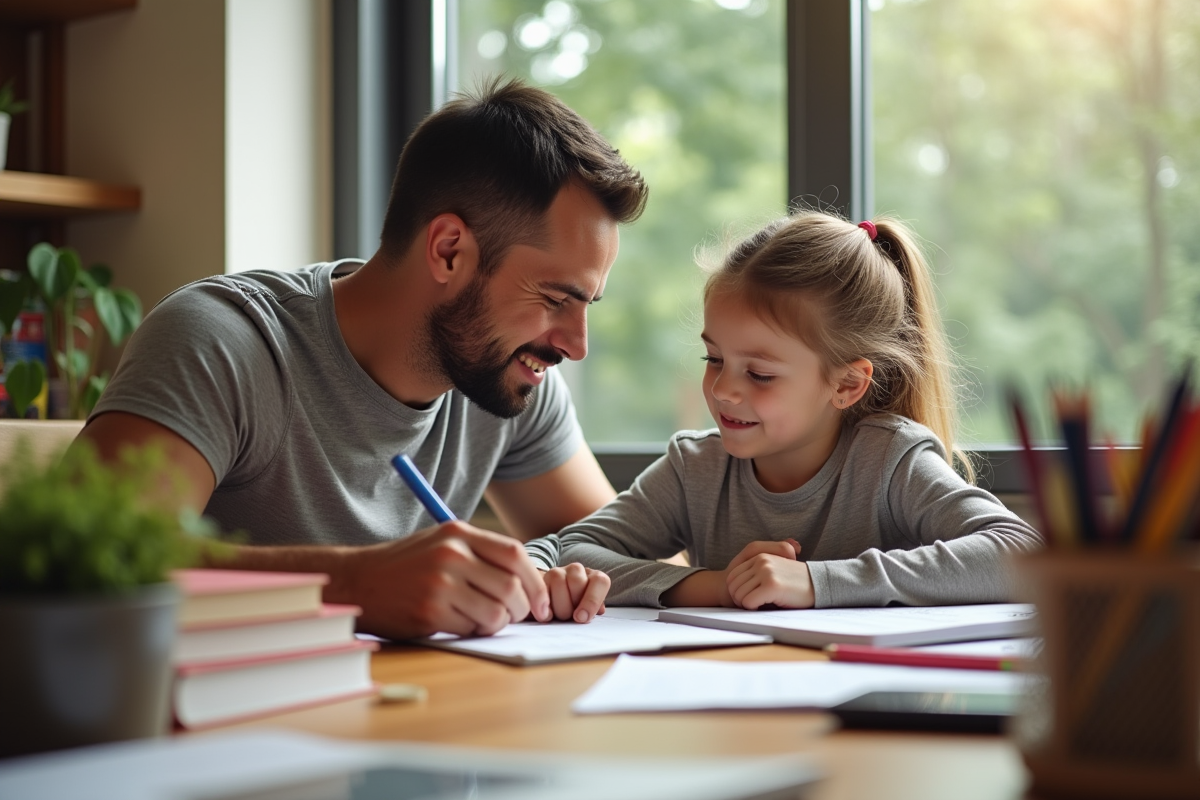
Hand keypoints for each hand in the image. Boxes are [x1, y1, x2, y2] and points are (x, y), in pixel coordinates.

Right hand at [341, 521, 550, 638]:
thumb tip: (528, 579)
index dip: (535, 581)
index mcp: (458, 533)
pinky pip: (471, 628)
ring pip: (495, 612)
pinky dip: (473, 631)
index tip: (540, 601)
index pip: (516, 554)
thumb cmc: (405, 565)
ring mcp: (440, 584)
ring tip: (484, 620)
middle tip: (517, 616)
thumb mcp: (441, 542)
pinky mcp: (429, 612)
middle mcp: (451, 555)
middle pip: (511, 586)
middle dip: (522, 608)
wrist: (357, 582)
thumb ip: (480, 553)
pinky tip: (459, 624)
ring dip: (498, 623)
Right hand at [541, 563, 609, 622]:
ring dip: (558, 605)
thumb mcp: (588, 611)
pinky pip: (540, 589)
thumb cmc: (575, 610)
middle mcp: (576, 570)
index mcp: (593, 577)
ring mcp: (557, 572)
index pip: (600, 581)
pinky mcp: (540, 578)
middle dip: (572, 604)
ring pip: (558, 581)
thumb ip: (594, 609)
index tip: (582, 618)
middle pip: (577, 581)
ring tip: (558, 615)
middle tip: (569, 616)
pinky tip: (546, 614)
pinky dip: (543, 605)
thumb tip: (598, 610)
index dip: (592, 600)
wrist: (553, 603)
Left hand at [725, 538, 814, 609]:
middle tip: (754, 604)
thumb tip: (732, 587)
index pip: (732, 577)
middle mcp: (761, 561)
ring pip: (739, 595)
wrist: (819, 584)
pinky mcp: (772, 585)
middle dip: (740, 599)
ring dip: (747, 605)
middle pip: (733, 587)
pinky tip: (766, 606)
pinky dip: (754, 608)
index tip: (749, 598)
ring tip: (761, 604)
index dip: (737, 591)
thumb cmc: (795, 582)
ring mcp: (766, 572)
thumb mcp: (773, 568)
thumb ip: (755, 571)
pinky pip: (749, 602)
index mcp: (759, 555)